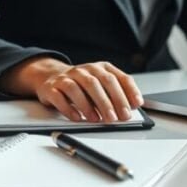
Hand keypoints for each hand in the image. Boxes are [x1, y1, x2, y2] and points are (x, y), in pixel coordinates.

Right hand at [0, 56, 142, 122]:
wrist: (51, 77)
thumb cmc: (82, 85)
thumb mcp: (101, 85)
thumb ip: (116, 93)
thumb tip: (132, 106)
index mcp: (101, 68)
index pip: (118, 77)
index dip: (129, 91)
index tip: (135, 105)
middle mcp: (85, 70)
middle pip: (100, 82)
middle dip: (111, 101)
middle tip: (118, 117)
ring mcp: (67, 77)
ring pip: (79, 89)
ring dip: (89, 105)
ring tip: (97, 119)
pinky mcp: (52, 87)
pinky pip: (60, 97)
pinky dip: (69, 108)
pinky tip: (77, 117)